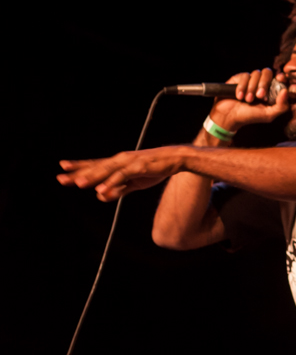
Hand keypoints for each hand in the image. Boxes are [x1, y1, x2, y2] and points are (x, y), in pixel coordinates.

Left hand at [57, 146, 184, 201]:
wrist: (175, 159)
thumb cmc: (155, 169)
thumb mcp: (134, 183)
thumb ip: (118, 190)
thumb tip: (101, 196)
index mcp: (118, 163)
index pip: (95, 165)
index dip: (79, 167)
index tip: (63, 168)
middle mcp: (120, 160)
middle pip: (95, 167)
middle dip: (78, 173)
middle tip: (61, 178)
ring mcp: (128, 163)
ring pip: (106, 171)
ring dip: (91, 177)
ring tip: (77, 184)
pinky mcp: (138, 167)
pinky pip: (122, 177)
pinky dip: (111, 183)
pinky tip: (101, 190)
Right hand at [208, 68, 288, 133]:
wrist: (229, 117)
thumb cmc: (249, 116)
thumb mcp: (268, 115)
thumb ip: (281, 106)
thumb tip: (286, 91)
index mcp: (271, 90)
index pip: (278, 78)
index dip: (281, 76)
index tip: (280, 79)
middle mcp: (261, 83)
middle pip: (267, 72)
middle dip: (264, 83)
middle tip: (259, 96)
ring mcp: (250, 80)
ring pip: (256, 73)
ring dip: (252, 88)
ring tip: (247, 100)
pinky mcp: (239, 78)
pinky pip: (244, 75)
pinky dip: (242, 87)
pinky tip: (239, 96)